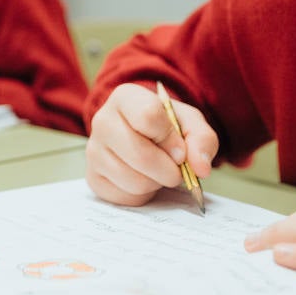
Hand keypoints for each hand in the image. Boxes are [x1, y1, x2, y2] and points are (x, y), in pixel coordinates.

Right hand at [85, 82, 218, 206]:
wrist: (143, 136)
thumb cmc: (166, 127)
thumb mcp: (190, 123)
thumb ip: (202, 140)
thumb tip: (200, 168)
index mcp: (125, 97)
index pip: (148, 117)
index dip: (171, 139)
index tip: (180, 150)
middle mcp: (102, 121)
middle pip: (141, 155)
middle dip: (168, 170)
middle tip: (176, 170)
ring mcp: (94, 151)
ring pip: (134, 181)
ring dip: (156, 183)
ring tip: (157, 171)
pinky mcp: (93, 177)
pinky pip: (125, 197)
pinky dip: (143, 195)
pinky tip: (143, 179)